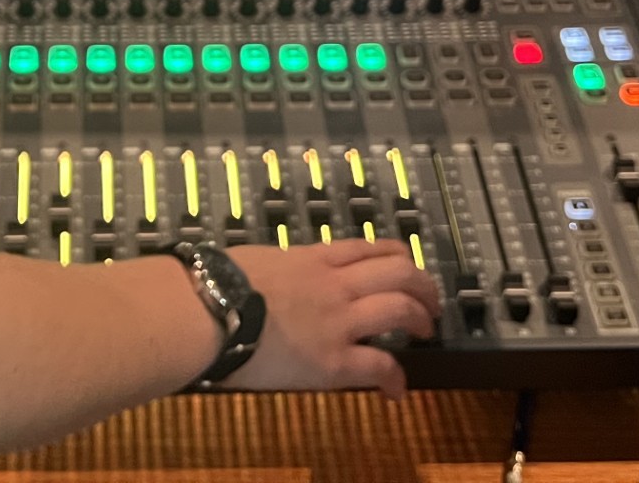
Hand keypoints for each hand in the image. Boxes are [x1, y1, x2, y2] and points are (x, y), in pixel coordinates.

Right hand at [226, 239, 441, 395]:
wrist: (209, 309)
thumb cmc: (218, 283)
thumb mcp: (256, 260)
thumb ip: (277, 267)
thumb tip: (269, 276)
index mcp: (312, 259)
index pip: (365, 249)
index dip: (394, 255)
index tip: (405, 263)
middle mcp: (334, 285)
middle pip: (397, 272)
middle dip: (421, 284)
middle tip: (429, 300)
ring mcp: (338, 321)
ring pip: (399, 308)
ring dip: (419, 319)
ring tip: (424, 331)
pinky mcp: (334, 360)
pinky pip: (379, 365)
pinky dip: (395, 377)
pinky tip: (397, 389)